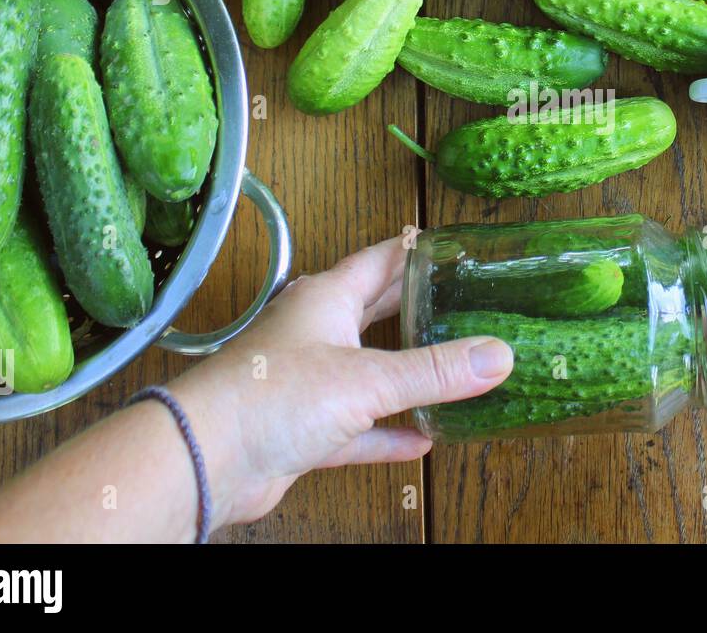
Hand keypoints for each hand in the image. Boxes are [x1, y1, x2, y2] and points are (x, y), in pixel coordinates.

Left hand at [170, 237, 513, 525]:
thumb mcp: (367, 378)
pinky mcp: (302, 430)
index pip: (381, 261)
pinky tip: (422, 441)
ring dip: (407, 377)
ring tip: (453, 373)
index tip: (454, 247)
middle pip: (376, 312)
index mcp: (326, 298)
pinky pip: (357, 427)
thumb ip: (435, 371)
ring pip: (368, 372)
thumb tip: (499, 355)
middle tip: (463, 304)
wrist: (207, 458)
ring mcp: (307, 382)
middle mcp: (315, 332)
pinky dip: (388, 432)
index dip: (417, 252)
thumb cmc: (274, 395)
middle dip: (416, 309)